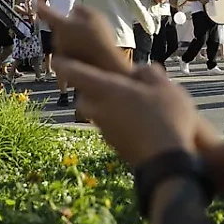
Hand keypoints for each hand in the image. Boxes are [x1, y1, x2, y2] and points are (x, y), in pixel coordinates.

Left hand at [41, 2, 222, 150]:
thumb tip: (138, 71)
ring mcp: (107, 132)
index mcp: (110, 90)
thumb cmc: (167, 118)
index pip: (79, 74)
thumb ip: (149, 73)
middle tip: (102, 85)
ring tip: (127, 104)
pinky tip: (138, 123)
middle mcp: (102, 111)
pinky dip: (117, 123)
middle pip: (83, 99)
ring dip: (104, 108)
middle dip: (87, 92)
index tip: (56, 61)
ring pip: (97, 115)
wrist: (166, 162)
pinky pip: (110, 129)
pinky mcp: (116, 147)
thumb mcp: (165, 87)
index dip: (67, 66)